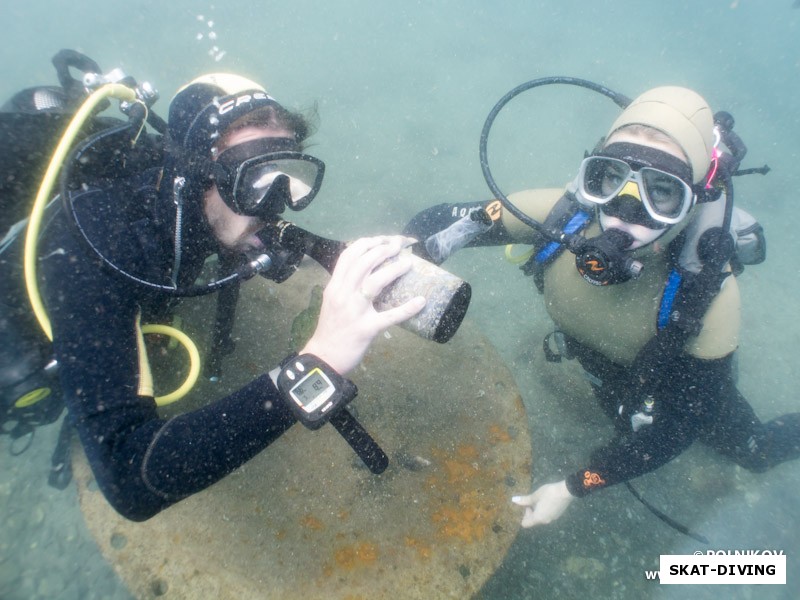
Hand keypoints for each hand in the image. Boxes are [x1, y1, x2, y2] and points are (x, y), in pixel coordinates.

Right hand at [300, 235, 425, 374]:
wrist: (323, 357)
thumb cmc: (331, 328)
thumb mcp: (332, 300)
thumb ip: (345, 284)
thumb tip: (366, 268)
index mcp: (334, 286)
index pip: (349, 255)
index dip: (368, 243)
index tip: (383, 239)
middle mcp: (342, 295)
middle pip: (363, 263)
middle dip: (383, 250)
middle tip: (399, 246)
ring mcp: (354, 312)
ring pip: (374, 283)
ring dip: (393, 270)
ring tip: (408, 263)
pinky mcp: (366, 329)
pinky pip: (389, 317)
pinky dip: (407, 308)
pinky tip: (421, 301)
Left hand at [512, 480, 573, 527]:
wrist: (566, 491)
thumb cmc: (548, 493)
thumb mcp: (535, 496)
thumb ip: (525, 500)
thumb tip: (514, 500)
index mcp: (538, 518)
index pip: (525, 524)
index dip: (523, 516)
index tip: (526, 506)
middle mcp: (545, 521)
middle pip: (533, 521)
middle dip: (530, 512)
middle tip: (531, 500)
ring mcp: (553, 519)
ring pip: (541, 517)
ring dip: (537, 510)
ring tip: (539, 499)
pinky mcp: (558, 515)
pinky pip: (547, 515)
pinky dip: (544, 510)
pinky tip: (547, 500)